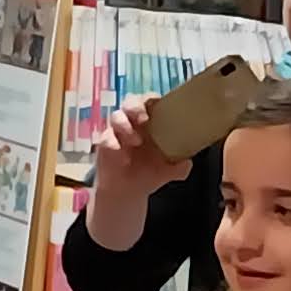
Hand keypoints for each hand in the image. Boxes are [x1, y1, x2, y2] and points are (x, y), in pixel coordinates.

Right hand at [84, 102, 184, 250]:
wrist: (127, 192)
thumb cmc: (148, 173)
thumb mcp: (169, 171)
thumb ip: (179, 167)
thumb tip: (187, 164)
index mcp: (150, 122)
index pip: (149, 101)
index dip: (151, 99)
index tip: (156, 106)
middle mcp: (132, 122)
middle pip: (130, 102)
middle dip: (135, 107)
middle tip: (143, 120)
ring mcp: (117, 132)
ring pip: (116, 116)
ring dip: (124, 125)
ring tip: (135, 141)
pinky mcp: (104, 144)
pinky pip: (106, 137)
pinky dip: (113, 144)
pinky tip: (123, 158)